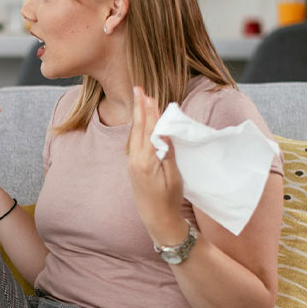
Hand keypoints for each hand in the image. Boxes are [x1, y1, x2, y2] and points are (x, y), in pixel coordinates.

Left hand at [127, 86, 186, 241]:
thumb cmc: (169, 200)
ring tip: (141, 99)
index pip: (148, 131)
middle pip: (138, 128)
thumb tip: (164, 134)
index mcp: (145, 161)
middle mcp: (135, 160)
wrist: (156, 219)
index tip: (149, 95)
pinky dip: (139, 128)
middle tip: (138, 89)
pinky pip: (135, 142)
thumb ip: (168, 155)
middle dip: (139, 108)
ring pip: (135, 134)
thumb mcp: (174, 178)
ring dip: (139, 116)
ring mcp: (132, 163)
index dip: (149, 112)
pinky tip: (141, 121)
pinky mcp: (134, 166)